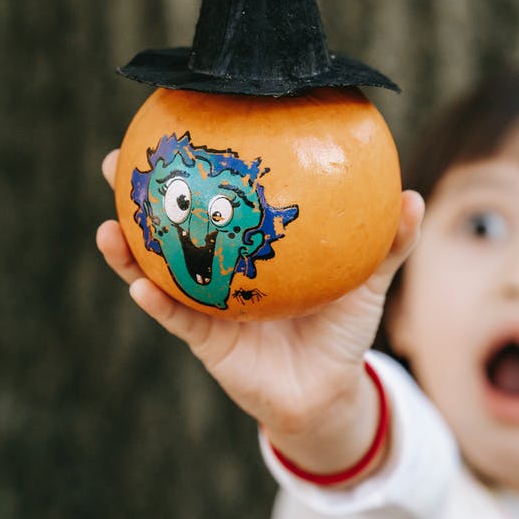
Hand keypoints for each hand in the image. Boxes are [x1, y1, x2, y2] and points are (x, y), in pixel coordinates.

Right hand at [96, 149, 423, 474]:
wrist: (330, 392)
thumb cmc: (342, 328)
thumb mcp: (366, 280)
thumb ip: (387, 241)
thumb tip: (411, 195)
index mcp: (247, 245)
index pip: (213, 196)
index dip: (190, 165)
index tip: (165, 126)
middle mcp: (217, 269)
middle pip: (167, 225)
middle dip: (137, 197)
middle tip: (114, 163)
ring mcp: (204, 303)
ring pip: (156, 271)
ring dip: (127, 252)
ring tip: (107, 227)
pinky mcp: (206, 342)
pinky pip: (177, 318)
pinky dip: (157, 302)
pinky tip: (139, 286)